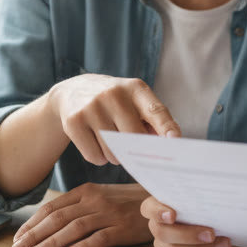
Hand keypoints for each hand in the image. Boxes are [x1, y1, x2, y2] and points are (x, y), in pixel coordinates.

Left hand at [12, 183, 152, 246]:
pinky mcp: (122, 228)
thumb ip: (79, 207)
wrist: (162, 200)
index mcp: (86, 192)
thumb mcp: (101, 197)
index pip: (52, 208)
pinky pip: (99, 238)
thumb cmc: (128, 202)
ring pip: (74, 228)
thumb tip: (49, 224)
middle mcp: (94, 201)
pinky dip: (82, 246)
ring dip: (52, 241)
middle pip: (58, 218)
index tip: (18, 238)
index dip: (32, 223)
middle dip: (35, 234)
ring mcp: (109, 214)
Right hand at [48, 74, 180, 165]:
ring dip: (116, 156)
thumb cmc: (113, 101)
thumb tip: (165, 146)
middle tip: (131, 148)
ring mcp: (92, 107)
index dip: (166, 126)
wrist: (72, 91)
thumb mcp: (133, 100)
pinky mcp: (74, 121)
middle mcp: (113, 94)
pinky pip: (94, 156)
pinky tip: (95, 143)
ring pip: (113, 152)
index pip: (155, 110)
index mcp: (135, 88)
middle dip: (135, 150)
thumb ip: (151, 120)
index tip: (174, 140)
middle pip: (133, 138)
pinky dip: (98, 158)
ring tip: (110, 141)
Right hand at [142, 197, 246, 246]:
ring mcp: (163, 245)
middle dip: (189, 235)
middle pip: (163, 234)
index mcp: (156, 206)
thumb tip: (213, 183)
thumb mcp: (197, 193)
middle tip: (211, 234)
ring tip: (223, 244)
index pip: (148, 209)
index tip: (172, 215)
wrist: (206, 218)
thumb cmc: (198, 203)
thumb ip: (197, 191)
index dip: (158, 212)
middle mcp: (156, 226)